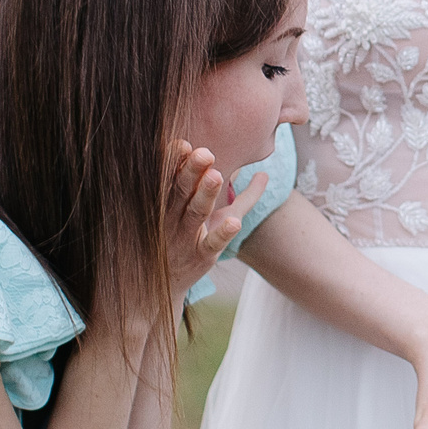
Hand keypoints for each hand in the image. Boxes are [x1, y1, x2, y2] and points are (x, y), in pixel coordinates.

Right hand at [161, 141, 270, 302]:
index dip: (176, 161)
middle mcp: (174, 217)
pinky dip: (222, 234)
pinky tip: (234, 222)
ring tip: (216, 175)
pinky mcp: (201, 257)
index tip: (183, 144)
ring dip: (205, 194)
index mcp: (171, 202)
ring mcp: (186, 237)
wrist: (162, 284)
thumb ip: (242, 196)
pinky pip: (212, 244)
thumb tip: (265, 174)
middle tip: (204, 152)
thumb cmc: (189, 241)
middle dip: (191, 171)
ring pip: (196, 213)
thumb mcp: (210, 216)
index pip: (171, 177)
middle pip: (182, 190)